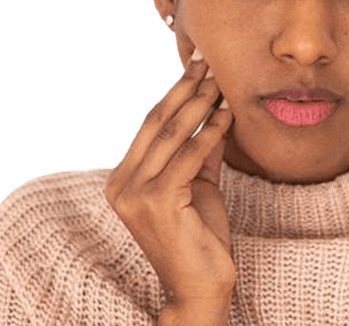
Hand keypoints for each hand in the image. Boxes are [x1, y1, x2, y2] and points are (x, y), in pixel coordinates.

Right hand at [105, 47, 235, 307]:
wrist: (200, 286)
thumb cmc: (199, 235)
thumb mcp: (198, 182)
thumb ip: (199, 149)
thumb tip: (214, 107)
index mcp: (124, 178)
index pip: (151, 124)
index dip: (175, 93)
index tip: (196, 67)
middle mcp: (121, 184)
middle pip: (157, 123)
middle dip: (185, 89)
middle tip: (207, 61)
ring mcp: (134, 194)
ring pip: (171, 135)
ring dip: (199, 103)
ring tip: (219, 80)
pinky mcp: (155, 202)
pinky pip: (188, 156)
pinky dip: (210, 132)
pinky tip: (227, 115)